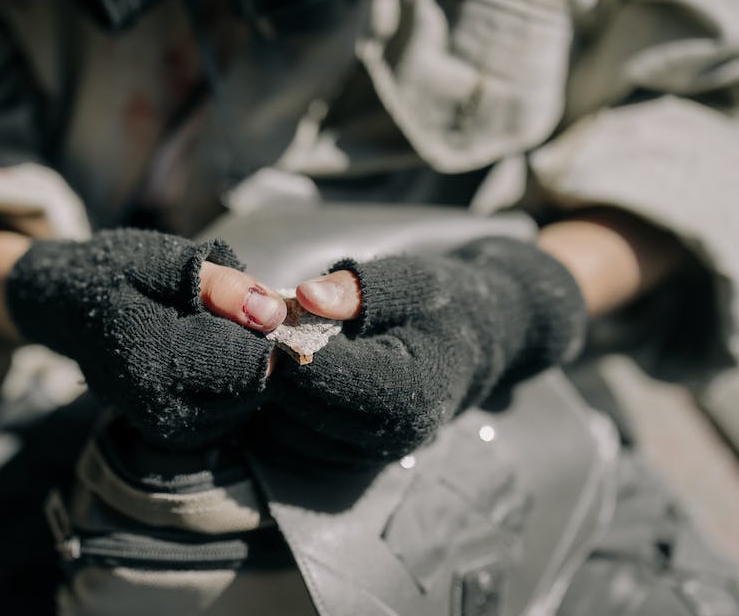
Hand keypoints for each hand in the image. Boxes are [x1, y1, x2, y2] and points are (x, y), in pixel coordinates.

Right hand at [5, 228, 285, 448]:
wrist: (65, 307)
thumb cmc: (116, 273)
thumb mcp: (163, 260)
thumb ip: (220, 285)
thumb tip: (273, 312)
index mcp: (155, 358)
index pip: (248, 358)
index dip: (263, 327)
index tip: (248, 299)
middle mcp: (160, 404)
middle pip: (252, 383)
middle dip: (254, 347)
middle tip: (229, 313)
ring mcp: (165, 426)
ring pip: (245, 400)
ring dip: (242, 366)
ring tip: (210, 332)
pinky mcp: (172, 433)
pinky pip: (228, 412)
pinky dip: (228, 383)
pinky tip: (204, 356)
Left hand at [264, 237, 587, 465]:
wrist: (473, 345)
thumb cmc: (441, 304)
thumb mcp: (409, 279)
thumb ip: (357, 288)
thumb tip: (305, 295)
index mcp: (409, 392)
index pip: (321, 375)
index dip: (286, 342)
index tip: (269, 311)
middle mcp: (389, 437)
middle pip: (297, 406)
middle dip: (275, 364)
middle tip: (265, 324)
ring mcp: (368, 456)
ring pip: (285, 428)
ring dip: (274, 388)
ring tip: (280, 344)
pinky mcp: (349, 460)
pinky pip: (291, 441)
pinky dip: (280, 408)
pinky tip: (289, 371)